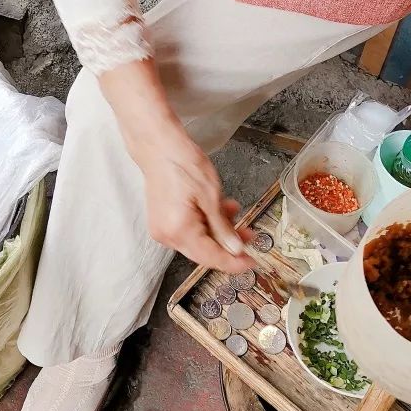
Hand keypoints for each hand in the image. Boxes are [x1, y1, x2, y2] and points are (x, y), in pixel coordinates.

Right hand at [135, 126, 253, 274]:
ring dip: (218, 230)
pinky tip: (217, 209)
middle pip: (204, 252)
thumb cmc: (183, 164)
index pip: (211, 258)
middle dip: (228, 245)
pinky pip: (188, 230)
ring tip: (233, 211)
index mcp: (179, 231)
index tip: (251, 263)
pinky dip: (204, 223)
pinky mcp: (162, 221)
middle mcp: (167, 236)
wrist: (158, 147)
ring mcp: (162, 229)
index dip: (233, 262)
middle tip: (250, 235)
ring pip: (198, 240)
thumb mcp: (211, 195)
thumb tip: (235, 249)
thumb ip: (223, 227)